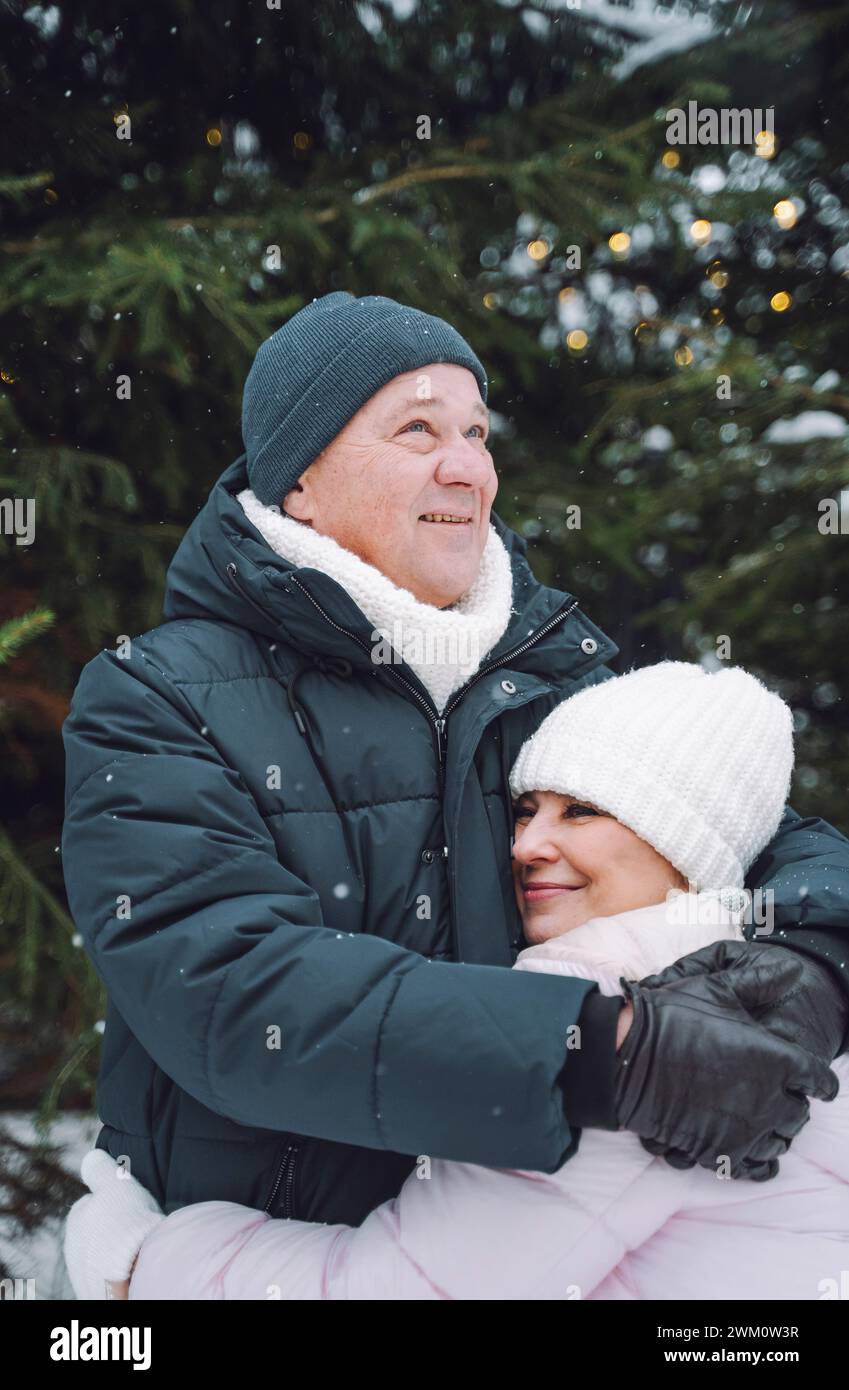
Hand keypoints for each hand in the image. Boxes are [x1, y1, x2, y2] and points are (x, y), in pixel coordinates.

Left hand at [64, 1150, 164, 1300]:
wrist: (134, 1270)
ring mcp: (82, 1273)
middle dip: (112, 1229)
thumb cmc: (127, 1222)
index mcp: (76, 1218)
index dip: (114, 1202)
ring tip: (137, 1250)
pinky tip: (133, 1269)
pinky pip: (106, 1278)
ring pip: (101, 1256)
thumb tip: (90, 1157)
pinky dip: (118, 1273)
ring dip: (114, 1252)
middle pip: (96, 1231)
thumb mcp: (115, 1183)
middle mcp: (73, 1247)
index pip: (93, 1203)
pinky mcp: (93, 1293)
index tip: (130, 1205)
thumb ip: (99, 1168)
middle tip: (136, 1227)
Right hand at [613, 947, 839, 1180]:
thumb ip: (761, 980)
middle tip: (782, 1095)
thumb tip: (794, 969)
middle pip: (799, 1113)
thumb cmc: (672, 1016)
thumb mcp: (718, 988)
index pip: (819, 1079)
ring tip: (766, 1122)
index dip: (820, 1080)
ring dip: (777, 1131)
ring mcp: (744, 1128)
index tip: (818, 1082)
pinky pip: (754, 1168)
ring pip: (779, 1141)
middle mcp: (767, 1098)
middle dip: (794, 1104)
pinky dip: (760, 1163)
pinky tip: (757, 1155)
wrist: (627, 1055)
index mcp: (775, 1058)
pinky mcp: (718, 1150)